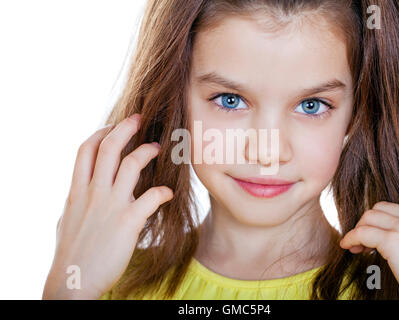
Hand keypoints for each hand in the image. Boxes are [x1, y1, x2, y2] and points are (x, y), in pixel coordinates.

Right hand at [42, 113, 172, 298]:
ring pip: (131, 164)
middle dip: (125, 128)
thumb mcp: (68, 218)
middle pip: (108, 148)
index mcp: (77, 190)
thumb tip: (80, 190)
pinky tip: (169, 193)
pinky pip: (151, 197)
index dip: (101, 133)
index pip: (86, 150)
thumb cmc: (71, 252)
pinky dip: (163, 192)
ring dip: (146, 152)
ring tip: (157, 148)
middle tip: (140, 119)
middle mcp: (93, 192)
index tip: (113, 126)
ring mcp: (110, 205)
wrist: (73, 281)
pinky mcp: (128, 221)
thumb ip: (77, 199)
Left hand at [340, 132, 398, 298]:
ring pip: (369, 218)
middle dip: (368, 223)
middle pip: (381, 207)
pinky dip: (351, 239)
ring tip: (359, 248)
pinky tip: (349, 247)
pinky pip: (363, 233)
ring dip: (359, 232)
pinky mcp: (395, 240)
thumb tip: (384, 236)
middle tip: (362, 241)